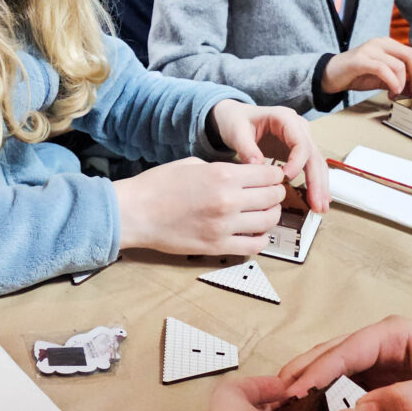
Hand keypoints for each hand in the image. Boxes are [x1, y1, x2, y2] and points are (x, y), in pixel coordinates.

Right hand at [114, 156, 285, 255]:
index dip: (275, 174)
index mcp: (223, 175)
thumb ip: (221, 168)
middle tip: (271, 193)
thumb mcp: (192, 163)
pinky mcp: (217, 247)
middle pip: (273, 197)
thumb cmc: (158, 185)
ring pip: (268, 222)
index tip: (273, 176)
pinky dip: (261, 239)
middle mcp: (228, 200)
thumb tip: (242, 175)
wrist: (135, 213)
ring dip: (271, 215)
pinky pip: (254, 246)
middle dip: (276, 193)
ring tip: (264, 212)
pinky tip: (254, 232)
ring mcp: (224, 226)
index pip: (268, 174)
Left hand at [208, 100, 328, 212]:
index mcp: (285, 118)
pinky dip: (314, 184)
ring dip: (320, 186)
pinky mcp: (298, 150)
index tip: (286, 178)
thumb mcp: (236, 131)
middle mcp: (298, 127)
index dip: (297, 162)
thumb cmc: (236, 120)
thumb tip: (257, 166)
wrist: (235, 116)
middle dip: (316, 181)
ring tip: (320, 208)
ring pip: (316, 163)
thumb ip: (246, 148)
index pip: (301, 142)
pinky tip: (318, 200)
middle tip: (317, 204)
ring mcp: (301, 138)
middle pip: (313, 155)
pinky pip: (310, 167)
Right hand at [279, 316, 411, 410]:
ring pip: (334, 373)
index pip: (346, 349)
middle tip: (274, 394)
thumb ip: (405, 400)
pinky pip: (346, 394)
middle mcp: (382, 346)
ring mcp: (379, 368)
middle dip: (302, 372)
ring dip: (309, 387)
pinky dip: (326, 403)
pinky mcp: (381, 391)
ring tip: (283, 403)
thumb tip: (360, 408)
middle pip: (331, 355)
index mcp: (395, 334)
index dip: (318, 368)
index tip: (296, 387)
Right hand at [322, 38, 411, 98]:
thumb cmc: (355, 75)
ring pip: (399, 65)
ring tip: (397, 94)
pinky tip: (391, 92)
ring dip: (403, 84)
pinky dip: (392, 82)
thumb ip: (398, 79)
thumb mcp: (382, 77)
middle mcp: (380, 43)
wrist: (329, 75)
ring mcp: (370, 50)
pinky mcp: (360, 60)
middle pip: (411, 56)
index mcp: (387, 45)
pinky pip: (383, 69)